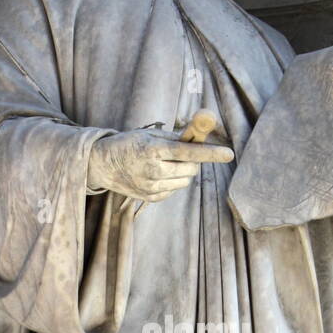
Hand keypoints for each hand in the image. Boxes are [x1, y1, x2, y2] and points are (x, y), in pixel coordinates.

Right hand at [87, 127, 233, 201]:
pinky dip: (173, 181)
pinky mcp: (151, 198)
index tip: (229, 153)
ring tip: (167, 163)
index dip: (210, 152)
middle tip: (184, 153)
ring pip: (185, 180)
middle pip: (191, 169)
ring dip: (184, 171)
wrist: (104, 164)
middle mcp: (153, 170)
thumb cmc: (131, 143)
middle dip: (194, 161)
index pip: (188, 152)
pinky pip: (175, 189)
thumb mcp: (151, 133)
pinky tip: (158, 174)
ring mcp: (151, 187)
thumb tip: (203, 133)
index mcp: (153, 149)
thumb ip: (177, 136)